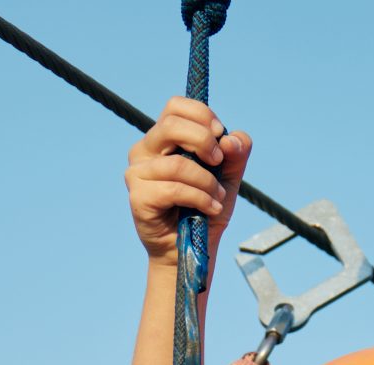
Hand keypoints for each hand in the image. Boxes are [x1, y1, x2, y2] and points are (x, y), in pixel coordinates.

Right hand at [126, 97, 251, 265]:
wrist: (193, 249)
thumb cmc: (206, 208)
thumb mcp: (229, 176)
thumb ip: (236, 152)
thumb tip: (231, 139)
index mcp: (163, 138)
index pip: (175, 106)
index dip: (201, 114)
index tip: (220, 134)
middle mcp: (145, 150)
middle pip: (171, 125)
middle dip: (204, 140)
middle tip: (219, 161)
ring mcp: (137, 173)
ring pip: (177, 163)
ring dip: (207, 181)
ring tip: (218, 198)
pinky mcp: (138, 197)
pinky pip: (174, 189)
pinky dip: (200, 198)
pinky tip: (210, 208)